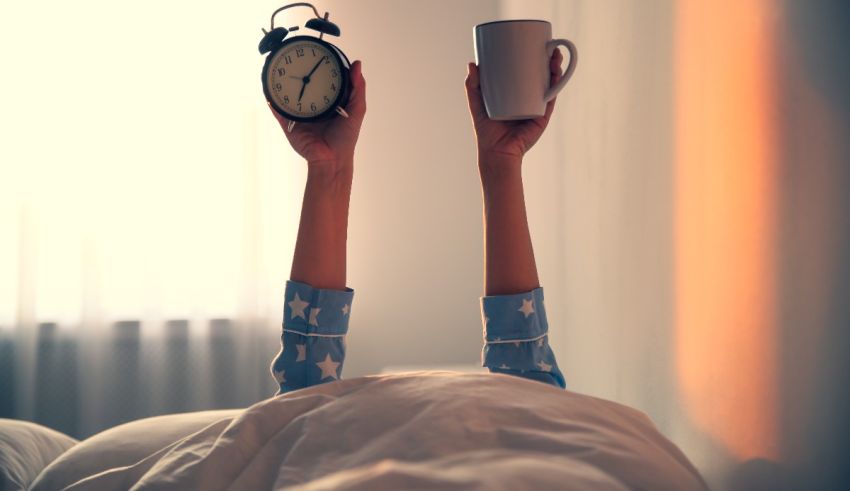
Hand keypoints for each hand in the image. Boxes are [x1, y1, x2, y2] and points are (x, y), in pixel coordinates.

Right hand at [269, 60, 365, 172]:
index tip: (316, 50)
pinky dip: (271, 99)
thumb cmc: (346, 138)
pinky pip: (278, 110)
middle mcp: (312, 105)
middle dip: (296, 70)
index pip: (321, 79)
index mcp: (327, 100)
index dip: (318, 65)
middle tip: (292, 54)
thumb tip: (357, 64)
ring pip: (287, 94)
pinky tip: (268, 89)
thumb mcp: (357, 109)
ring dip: (280, 82)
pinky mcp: (289, 123)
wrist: (332, 159)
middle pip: (301, 83)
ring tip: (276, 66)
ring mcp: (299, 114)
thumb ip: (358, 88)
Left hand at [465, 49, 562, 164]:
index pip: (526, 73)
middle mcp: (529, 100)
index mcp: (517, 95)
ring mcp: (537, 107)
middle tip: (547, 45)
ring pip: (550, 84)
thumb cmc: (486, 131)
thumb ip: (472, 86)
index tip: (533, 43)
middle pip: (541, 75)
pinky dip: (556, 85)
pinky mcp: (542, 116)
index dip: (532, 58)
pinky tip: (557, 73)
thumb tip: (471, 64)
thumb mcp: (477, 103)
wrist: (496, 152)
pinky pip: (552, 98)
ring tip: (554, 55)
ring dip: (555, 68)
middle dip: (548, 59)